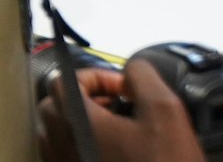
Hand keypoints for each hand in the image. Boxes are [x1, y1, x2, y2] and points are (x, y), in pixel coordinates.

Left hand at [38, 63, 203, 161]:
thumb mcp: (165, 112)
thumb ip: (144, 77)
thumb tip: (132, 68)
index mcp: (73, 118)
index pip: (63, 79)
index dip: (96, 76)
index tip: (123, 88)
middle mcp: (57, 142)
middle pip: (57, 104)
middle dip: (87, 98)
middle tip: (120, 107)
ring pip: (58, 131)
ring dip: (84, 122)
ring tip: (119, 131)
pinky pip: (64, 155)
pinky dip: (82, 146)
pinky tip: (114, 154)